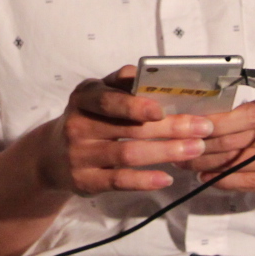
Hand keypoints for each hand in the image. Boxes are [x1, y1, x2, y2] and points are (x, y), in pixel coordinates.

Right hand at [37, 65, 216, 195]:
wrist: (51, 156)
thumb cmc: (87, 118)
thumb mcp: (97, 95)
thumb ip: (122, 84)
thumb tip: (151, 73)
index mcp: (84, 98)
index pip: (109, 101)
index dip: (136, 105)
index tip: (163, 109)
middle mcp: (78, 126)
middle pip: (128, 129)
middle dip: (170, 129)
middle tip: (203, 129)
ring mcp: (80, 156)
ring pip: (127, 155)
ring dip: (165, 153)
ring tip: (195, 149)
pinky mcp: (85, 182)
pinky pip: (119, 181)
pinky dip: (144, 180)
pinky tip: (166, 178)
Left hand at [190, 88, 254, 197]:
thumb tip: (212, 117)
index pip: (241, 115)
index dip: (211, 123)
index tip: (185, 124)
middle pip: (237, 139)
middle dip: (202, 143)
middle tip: (174, 145)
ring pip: (242, 161)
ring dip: (208, 163)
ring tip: (184, 161)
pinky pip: (252, 181)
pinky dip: (226, 179)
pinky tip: (207, 176)